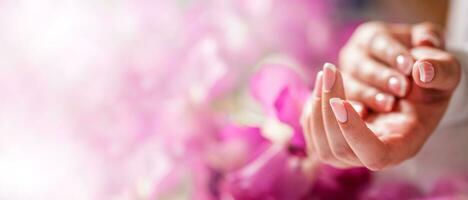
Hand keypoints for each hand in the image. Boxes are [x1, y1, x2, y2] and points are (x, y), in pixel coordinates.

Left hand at [302, 59, 458, 169]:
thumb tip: (421, 70)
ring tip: (327, 72)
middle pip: (339, 149)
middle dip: (329, 108)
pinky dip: (312, 108)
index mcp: (404, 143)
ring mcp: (350, 150)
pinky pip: (312, 133)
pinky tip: (321, 85)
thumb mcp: (445, 70)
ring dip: (317, 105)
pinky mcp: (332, 139)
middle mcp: (374, 153)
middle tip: (331, 70)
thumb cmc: (428, 80)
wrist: (409, 82)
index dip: (355, 133)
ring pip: (320, 144)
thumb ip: (441, 70)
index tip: (341, 102)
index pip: (375, 155)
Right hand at [340, 21, 444, 111]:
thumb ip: (439, 55)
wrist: (420, 98)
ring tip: (389, 104)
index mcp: (373, 36)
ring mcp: (345, 79)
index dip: (394, 54)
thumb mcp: (441, 62)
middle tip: (402, 88)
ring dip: (370, 94)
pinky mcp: (342, 101)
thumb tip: (425, 44)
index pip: (380, 41)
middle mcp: (353, 55)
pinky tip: (364, 114)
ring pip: (352, 85)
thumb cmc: (428, 74)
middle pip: (362, 64)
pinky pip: (345, 105)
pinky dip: (355, 108)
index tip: (409, 67)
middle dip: (382, 77)